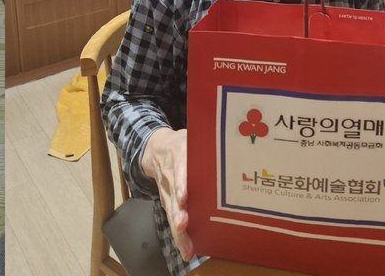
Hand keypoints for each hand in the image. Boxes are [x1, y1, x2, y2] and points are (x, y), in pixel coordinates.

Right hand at [141, 126, 192, 261]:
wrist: (155, 147)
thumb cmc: (182, 143)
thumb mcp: (191, 135)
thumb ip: (205, 140)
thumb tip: (230, 143)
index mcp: (178, 152)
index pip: (179, 167)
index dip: (181, 182)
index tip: (183, 196)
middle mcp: (170, 173)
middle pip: (172, 194)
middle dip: (177, 211)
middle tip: (183, 225)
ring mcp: (166, 188)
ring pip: (171, 210)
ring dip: (177, 228)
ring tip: (185, 246)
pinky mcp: (167, 199)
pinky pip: (171, 217)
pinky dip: (178, 234)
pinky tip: (186, 250)